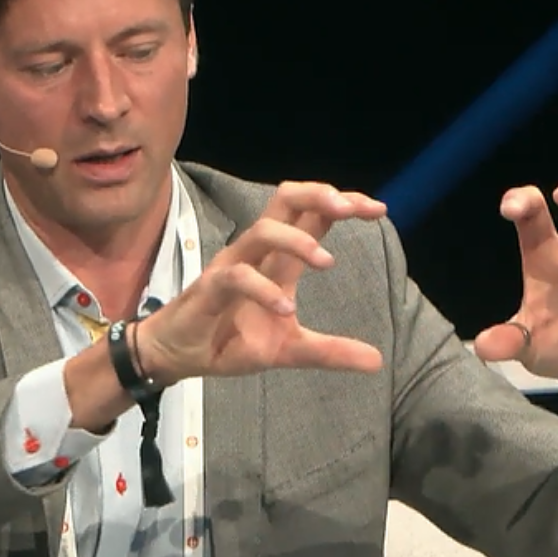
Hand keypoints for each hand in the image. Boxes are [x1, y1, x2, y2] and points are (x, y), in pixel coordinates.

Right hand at [137, 182, 386, 382]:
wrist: (179, 356)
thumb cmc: (228, 340)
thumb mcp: (289, 350)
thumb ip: (330, 351)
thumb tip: (377, 360)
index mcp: (277, 260)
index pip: (311, 216)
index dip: (343, 204)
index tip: (378, 209)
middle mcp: (256, 254)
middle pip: (285, 201)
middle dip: (319, 196)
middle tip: (350, 209)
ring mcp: (231, 267)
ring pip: (262, 231)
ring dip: (298, 241)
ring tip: (327, 262)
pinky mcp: (210, 288)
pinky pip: (237, 277)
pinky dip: (264, 290)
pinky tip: (286, 309)